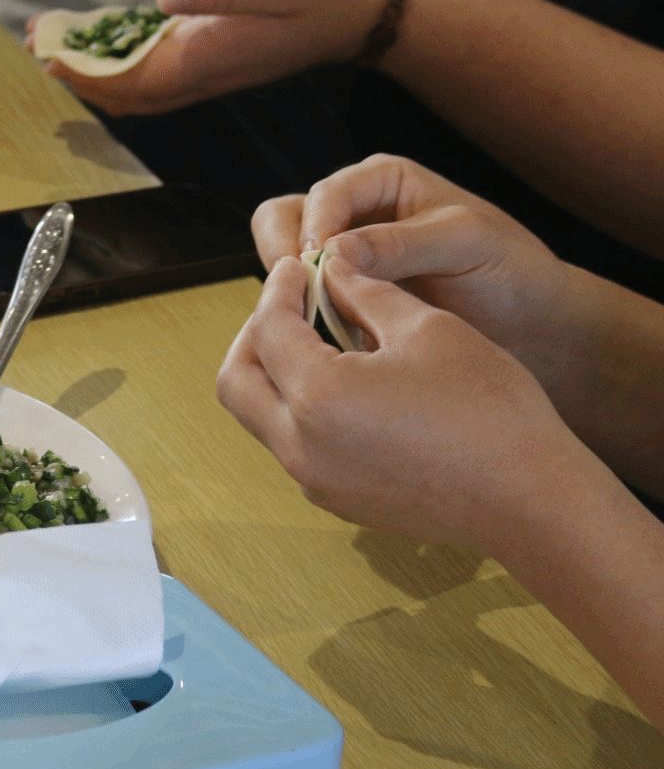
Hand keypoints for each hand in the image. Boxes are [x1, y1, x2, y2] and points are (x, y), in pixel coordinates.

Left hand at [28, 0, 393, 115]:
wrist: (372, 0)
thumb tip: (164, 0)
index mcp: (208, 58)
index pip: (129, 82)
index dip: (83, 73)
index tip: (46, 55)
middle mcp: (204, 72)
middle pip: (124, 90)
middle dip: (76, 71)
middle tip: (36, 41)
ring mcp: (210, 65)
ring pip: (137, 82)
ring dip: (93, 66)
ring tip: (54, 37)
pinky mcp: (217, 50)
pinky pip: (156, 65)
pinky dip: (121, 56)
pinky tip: (103, 33)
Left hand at [217, 255, 599, 553]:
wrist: (532, 500)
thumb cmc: (491, 410)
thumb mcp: (427, 328)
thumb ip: (364, 292)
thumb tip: (330, 268)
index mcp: (319, 397)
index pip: (266, 329)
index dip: (278, 290)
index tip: (300, 270)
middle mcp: (301, 446)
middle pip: (236, 380)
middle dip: (254, 335)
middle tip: (290, 305)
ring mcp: (314, 480)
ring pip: (259, 416)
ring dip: (274, 373)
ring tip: (316, 339)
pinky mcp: (335, 500)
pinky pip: (291, 444)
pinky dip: (298, 407)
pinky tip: (342, 383)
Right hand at [249, 154, 583, 388]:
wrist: (536, 330)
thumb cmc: (513, 273)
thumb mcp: (466, 244)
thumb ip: (401, 243)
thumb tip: (331, 251)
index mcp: (383, 182)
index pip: (324, 195)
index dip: (314, 228)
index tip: (318, 267)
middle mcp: (355, 214)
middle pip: (283, 219)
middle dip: (284, 255)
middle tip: (298, 293)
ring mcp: (345, 260)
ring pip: (284, 262)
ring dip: (289, 290)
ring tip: (314, 320)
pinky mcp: (344, 300)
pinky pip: (303, 302)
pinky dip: (305, 319)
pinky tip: (329, 341)